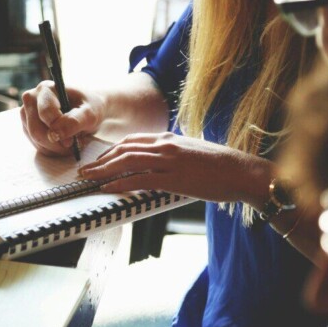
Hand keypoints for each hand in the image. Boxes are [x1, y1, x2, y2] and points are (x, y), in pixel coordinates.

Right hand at [20, 81, 104, 156]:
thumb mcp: (90, 114)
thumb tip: (55, 134)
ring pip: (35, 139)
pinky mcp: (27, 126)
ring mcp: (26, 113)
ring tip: (70, 143)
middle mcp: (31, 98)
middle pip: (36, 129)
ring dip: (54, 147)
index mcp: (46, 89)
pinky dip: (51, 149)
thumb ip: (74, 121)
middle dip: (55, 143)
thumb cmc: (89, 108)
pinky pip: (36, 144)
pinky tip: (62, 144)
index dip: (58, 130)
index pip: (45, 113)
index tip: (72, 140)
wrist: (87, 110)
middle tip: (72, 145)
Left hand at [79, 132, 269, 203]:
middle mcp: (166, 145)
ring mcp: (169, 160)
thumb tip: (158, 165)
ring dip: (103, 170)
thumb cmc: (220, 167)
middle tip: (85, 170)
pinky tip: (107, 188)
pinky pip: (140, 179)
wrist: (242, 171)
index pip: (132, 140)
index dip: (111, 151)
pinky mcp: (174, 177)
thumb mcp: (192, 153)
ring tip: (89, 179)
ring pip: (127, 161)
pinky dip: (120, 183)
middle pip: (124, 149)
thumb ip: (172, 155)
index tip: (99, 160)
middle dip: (101, 160)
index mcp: (169, 138)